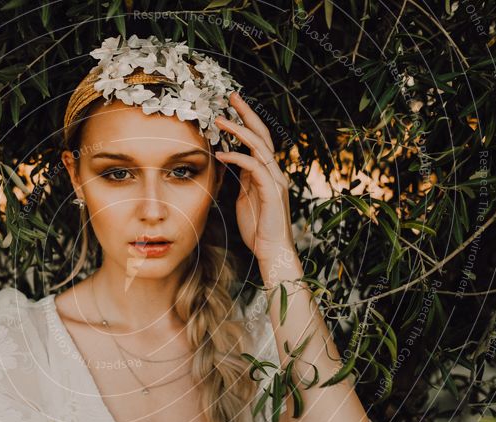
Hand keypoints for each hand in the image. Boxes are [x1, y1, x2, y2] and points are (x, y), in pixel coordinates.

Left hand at [214, 92, 294, 261]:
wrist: (272, 251)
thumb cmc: (258, 228)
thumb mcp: (246, 198)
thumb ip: (242, 179)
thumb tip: (231, 163)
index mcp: (268, 172)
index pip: (258, 139)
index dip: (246, 121)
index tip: (231, 105)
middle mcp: (275, 171)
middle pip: (262, 134)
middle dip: (247, 113)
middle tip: (231, 96)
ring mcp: (276, 180)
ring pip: (259, 146)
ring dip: (239, 130)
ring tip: (219, 120)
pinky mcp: (272, 191)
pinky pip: (255, 167)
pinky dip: (237, 157)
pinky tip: (221, 153)